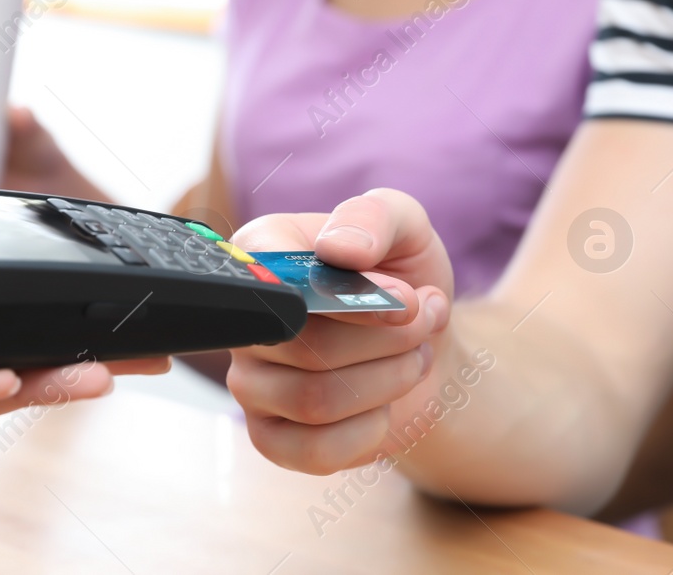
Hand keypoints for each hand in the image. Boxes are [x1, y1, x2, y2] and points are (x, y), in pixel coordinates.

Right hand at [227, 189, 453, 474]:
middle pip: (307, 348)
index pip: (279, 283)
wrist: (426, 343)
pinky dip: (371, 432)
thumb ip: (375, 219)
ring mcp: (251, 383)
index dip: (352, 300)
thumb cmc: (402, 278)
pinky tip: (387, 404)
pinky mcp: (270, 437)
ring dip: (389, 381)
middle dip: (389, 340)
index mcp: (261, 255)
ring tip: (414, 356)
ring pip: (316, 401)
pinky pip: (314, 452)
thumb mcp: (405, 226)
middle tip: (423, 322)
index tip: (407, 297)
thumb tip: (341, 250)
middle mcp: (246, 320)